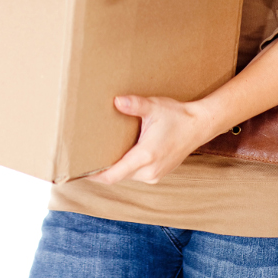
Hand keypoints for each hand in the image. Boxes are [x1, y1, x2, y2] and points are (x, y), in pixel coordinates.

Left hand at [88, 95, 214, 185]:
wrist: (199, 126)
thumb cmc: (176, 116)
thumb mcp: (154, 107)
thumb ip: (134, 104)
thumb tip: (116, 101)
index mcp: (146, 156)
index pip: (114, 175)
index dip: (95, 176)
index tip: (78, 171)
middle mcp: (149, 171)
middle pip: (117, 177)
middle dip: (100, 170)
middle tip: (81, 160)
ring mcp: (154, 175)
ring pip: (125, 176)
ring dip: (112, 169)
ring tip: (95, 157)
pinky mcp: (157, 173)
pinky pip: (134, 174)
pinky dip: (123, 168)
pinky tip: (115, 156)